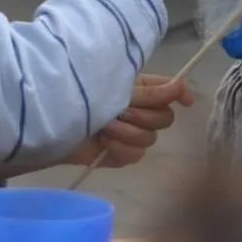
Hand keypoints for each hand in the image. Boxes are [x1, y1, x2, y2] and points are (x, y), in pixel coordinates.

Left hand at [65, 75, 195, 170]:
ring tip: (105, 126)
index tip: (185, 102)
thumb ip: (151, 92)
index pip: (172, 89)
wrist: (56, 122)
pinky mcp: (121, 154)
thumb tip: (181, 86)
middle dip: (143, 115)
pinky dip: (119, 148)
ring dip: (127, 132)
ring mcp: (131, 134)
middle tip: (121, 110)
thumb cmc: (83, 95)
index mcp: (141, 87)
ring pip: (150, 138)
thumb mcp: (118, 88)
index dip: (181, 94)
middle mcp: (140, 110)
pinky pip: (136, 154)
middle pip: (165, 118)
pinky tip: (104, 143)